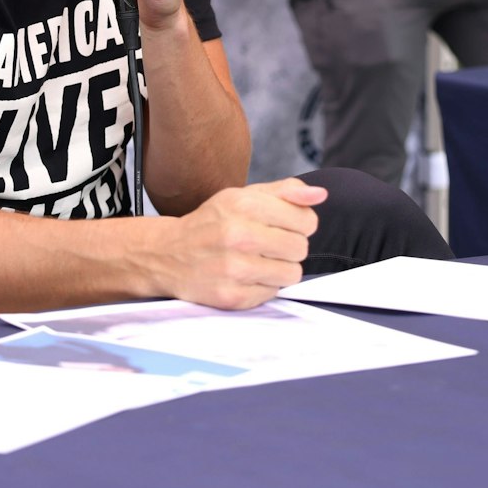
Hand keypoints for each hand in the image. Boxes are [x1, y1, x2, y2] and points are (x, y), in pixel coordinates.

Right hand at [157, 178, 325, 309]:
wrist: (167, 255)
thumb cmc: (212, 223)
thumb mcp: (242, 197)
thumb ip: (285, 192)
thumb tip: (320, 194)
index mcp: (243, 204)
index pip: (306, 221)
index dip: (301, 225)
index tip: (285, 226)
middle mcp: (238, 235)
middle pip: (301, 248)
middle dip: (289, 247)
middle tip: (267, 245)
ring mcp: (234, 268)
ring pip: (292, 274)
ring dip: (280, 269)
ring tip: (258, 261)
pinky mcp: (232, 296)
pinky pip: (274, 293)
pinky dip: (264, 286)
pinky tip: (245, 275)